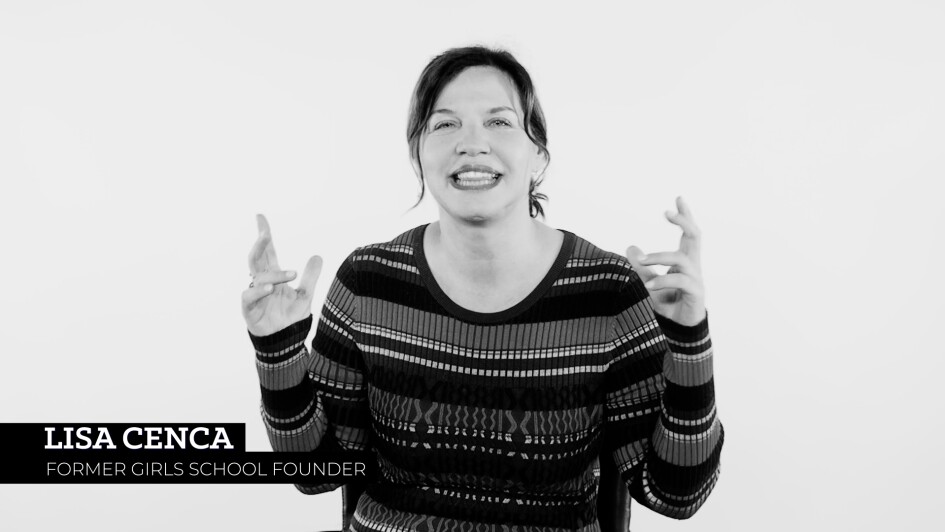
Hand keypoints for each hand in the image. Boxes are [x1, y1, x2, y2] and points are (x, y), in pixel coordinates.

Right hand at [241, 214, 322, 336]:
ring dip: (275, 273)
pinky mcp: (249, 309)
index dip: (264, 235)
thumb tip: (317, 256)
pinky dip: (259, 291)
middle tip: (266, 234)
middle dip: (260, 244)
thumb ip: (311, 277)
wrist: (285, 342)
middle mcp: (262, 282)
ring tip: (292, 274)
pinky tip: (269, 288)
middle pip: (257, 258)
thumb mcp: (305, 295)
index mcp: (274, 276)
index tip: (259, 216)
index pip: (268, 251)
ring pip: (258, 276)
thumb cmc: (290, 318)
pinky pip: (249, 296)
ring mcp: (254, 295)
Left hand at [626, 196, 705, 326]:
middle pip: (695, 236)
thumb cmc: (668, 304)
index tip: (679, 198)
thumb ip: (642, 266)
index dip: (685, 216)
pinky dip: (663, 280)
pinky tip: (649, 285)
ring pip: (682, 257)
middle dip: (683, 221)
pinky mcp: (695, 293)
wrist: (679, 330)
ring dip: (659, 256)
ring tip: (641, 259)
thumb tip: (630, 247)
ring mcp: (696, 279)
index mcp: (685, 261)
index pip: (688, 233)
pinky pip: (680, 280)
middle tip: (667, 211)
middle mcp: (693, 266)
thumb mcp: (650, 282)